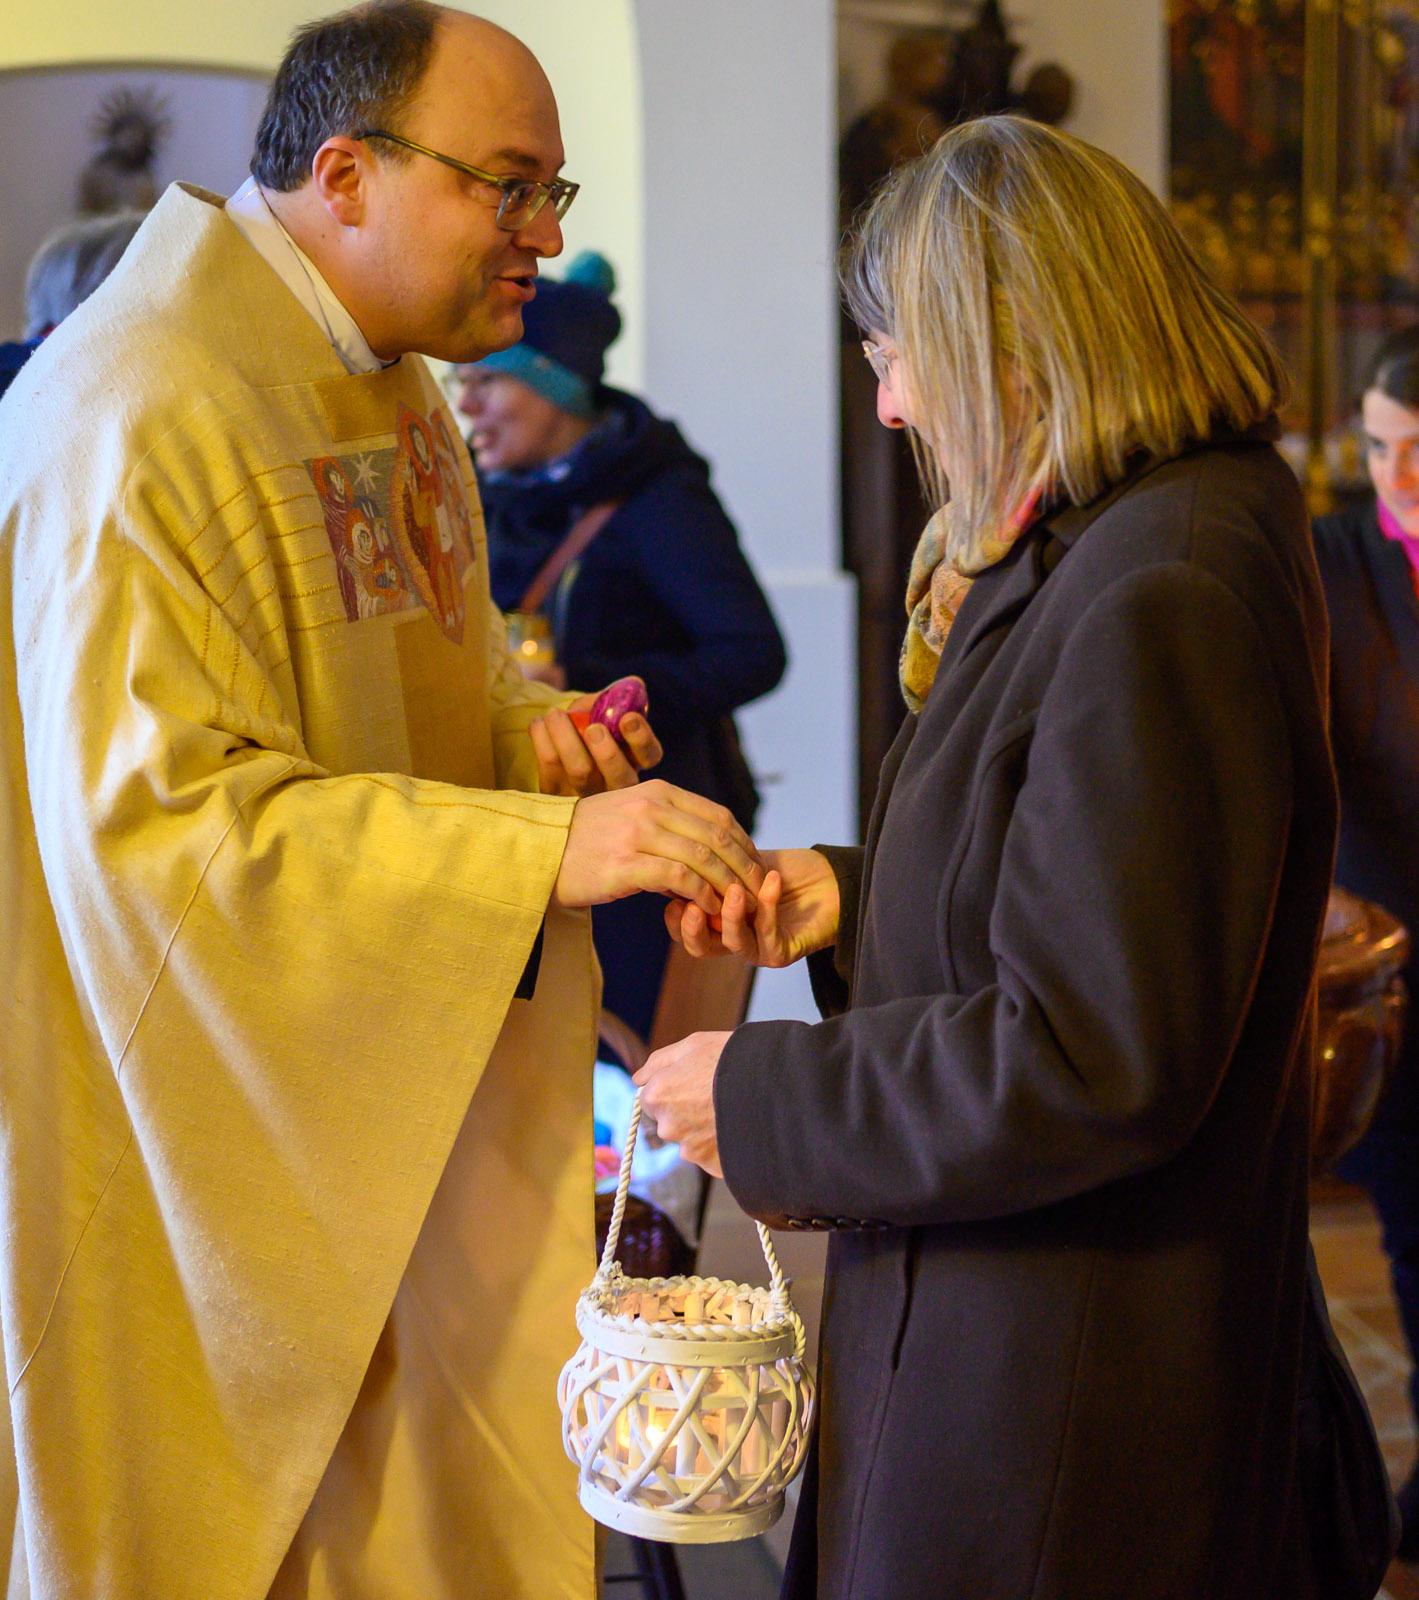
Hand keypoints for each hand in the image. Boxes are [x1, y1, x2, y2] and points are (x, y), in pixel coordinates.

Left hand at [530, 681, 661, 795]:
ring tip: (555, 715)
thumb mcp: (606, 706)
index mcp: (637, 757)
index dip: (641, 738)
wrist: (559, 736)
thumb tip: (633, 683)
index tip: (627, 717)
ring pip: (581, 773)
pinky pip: (550, 770)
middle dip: (607, 752)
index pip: (650, 754)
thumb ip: (619, 695)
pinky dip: (543, 742)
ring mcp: (589, 792)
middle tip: (593, 728)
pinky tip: (538, 723)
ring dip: (567, 740)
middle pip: (619, 776)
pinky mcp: (558, 793)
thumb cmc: (590, 720)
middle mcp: (617, 783)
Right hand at [553, 780, 764, 916]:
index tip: (755, 868)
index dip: (745, 844)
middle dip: (745, 868)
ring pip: (704, 858)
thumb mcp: (629, 813)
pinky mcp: (625, 865)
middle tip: (759, 893)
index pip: (718, 815)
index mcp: (657, 791)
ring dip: (729, 886)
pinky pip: (679, 879)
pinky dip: (702, 896)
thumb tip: (706, 847)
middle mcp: (650, 806)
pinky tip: (709, 910)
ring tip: (739, 907)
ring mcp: (638, 834)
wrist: (538, 852)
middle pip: (718, 837)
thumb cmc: (585, 839)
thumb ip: (668, 821)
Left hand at [634, 1031, 730, 1176]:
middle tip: (714, 1096)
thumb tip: (638, 1078)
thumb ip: (659, 1062)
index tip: (692, 1083)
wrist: (774, 1088)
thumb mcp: (693, 1045)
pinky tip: (738, 1128)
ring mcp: (690, 1150)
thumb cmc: (732, 1059)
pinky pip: (712, 1155)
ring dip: (704, 1130)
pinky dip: (722, 1145)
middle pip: (669, 1122)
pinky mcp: (712, 1165)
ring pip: (690, 1141)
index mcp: (657, 1096)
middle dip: (686, 1112)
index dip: (672, 1088)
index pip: (650, 1099)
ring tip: (731, 1110)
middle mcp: (668, 1127)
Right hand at [666, 847, 839, 967]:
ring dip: (731, 916)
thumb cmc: (786, 871)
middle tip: (690, 906)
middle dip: (690, 929)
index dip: (675, 916)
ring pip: (732, 942)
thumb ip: (714, 866)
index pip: (685, 927)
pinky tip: (771, 881)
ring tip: (735, 890)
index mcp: (718, 919)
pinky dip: (767, 905)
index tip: (674, 890)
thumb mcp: (742, 863)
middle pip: (699, 947)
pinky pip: (768, 934)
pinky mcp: (781, 953)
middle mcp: (733, 937)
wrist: (829, 879)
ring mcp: (757, 948)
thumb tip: (678, 858)